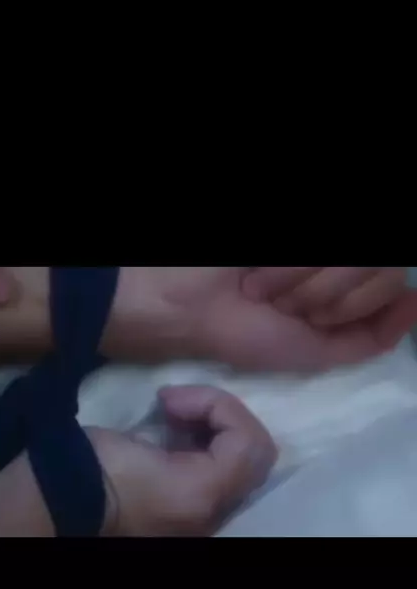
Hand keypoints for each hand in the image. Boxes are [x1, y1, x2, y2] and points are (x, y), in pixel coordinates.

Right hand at [0, 386, 276, 537]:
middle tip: (181, 405)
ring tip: (175, 417)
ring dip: (215, 431)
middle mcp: (214, 513)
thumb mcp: (137, 441)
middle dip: (223, 418)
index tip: (169, 399)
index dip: (216, 404)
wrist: (56, 505)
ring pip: (242, 465)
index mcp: (205, 494)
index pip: (248, 439)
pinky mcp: (189, 512)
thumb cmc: (92, 469)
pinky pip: (219, 476)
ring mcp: (203, 517)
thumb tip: (195, 417)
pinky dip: (205, 449)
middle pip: (255, 454)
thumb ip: (191, 429)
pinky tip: (173, 436)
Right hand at [102, 267, 416, 371]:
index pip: (393, 283)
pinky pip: (318, 257)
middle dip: (330, 297)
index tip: (319, 318)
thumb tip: (413, 300)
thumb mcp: (315, 350)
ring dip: (304, 284)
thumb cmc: (244, 332)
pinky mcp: (295, 238)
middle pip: (381, 268)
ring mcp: (311, 255)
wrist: (194, 306)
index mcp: (342, 288)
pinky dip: (288, 273)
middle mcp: (332, 263)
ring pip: (350, 261)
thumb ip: (368, 336)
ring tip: (265, 291)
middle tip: (285, 307)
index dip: (364, 303)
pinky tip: (260, 278)